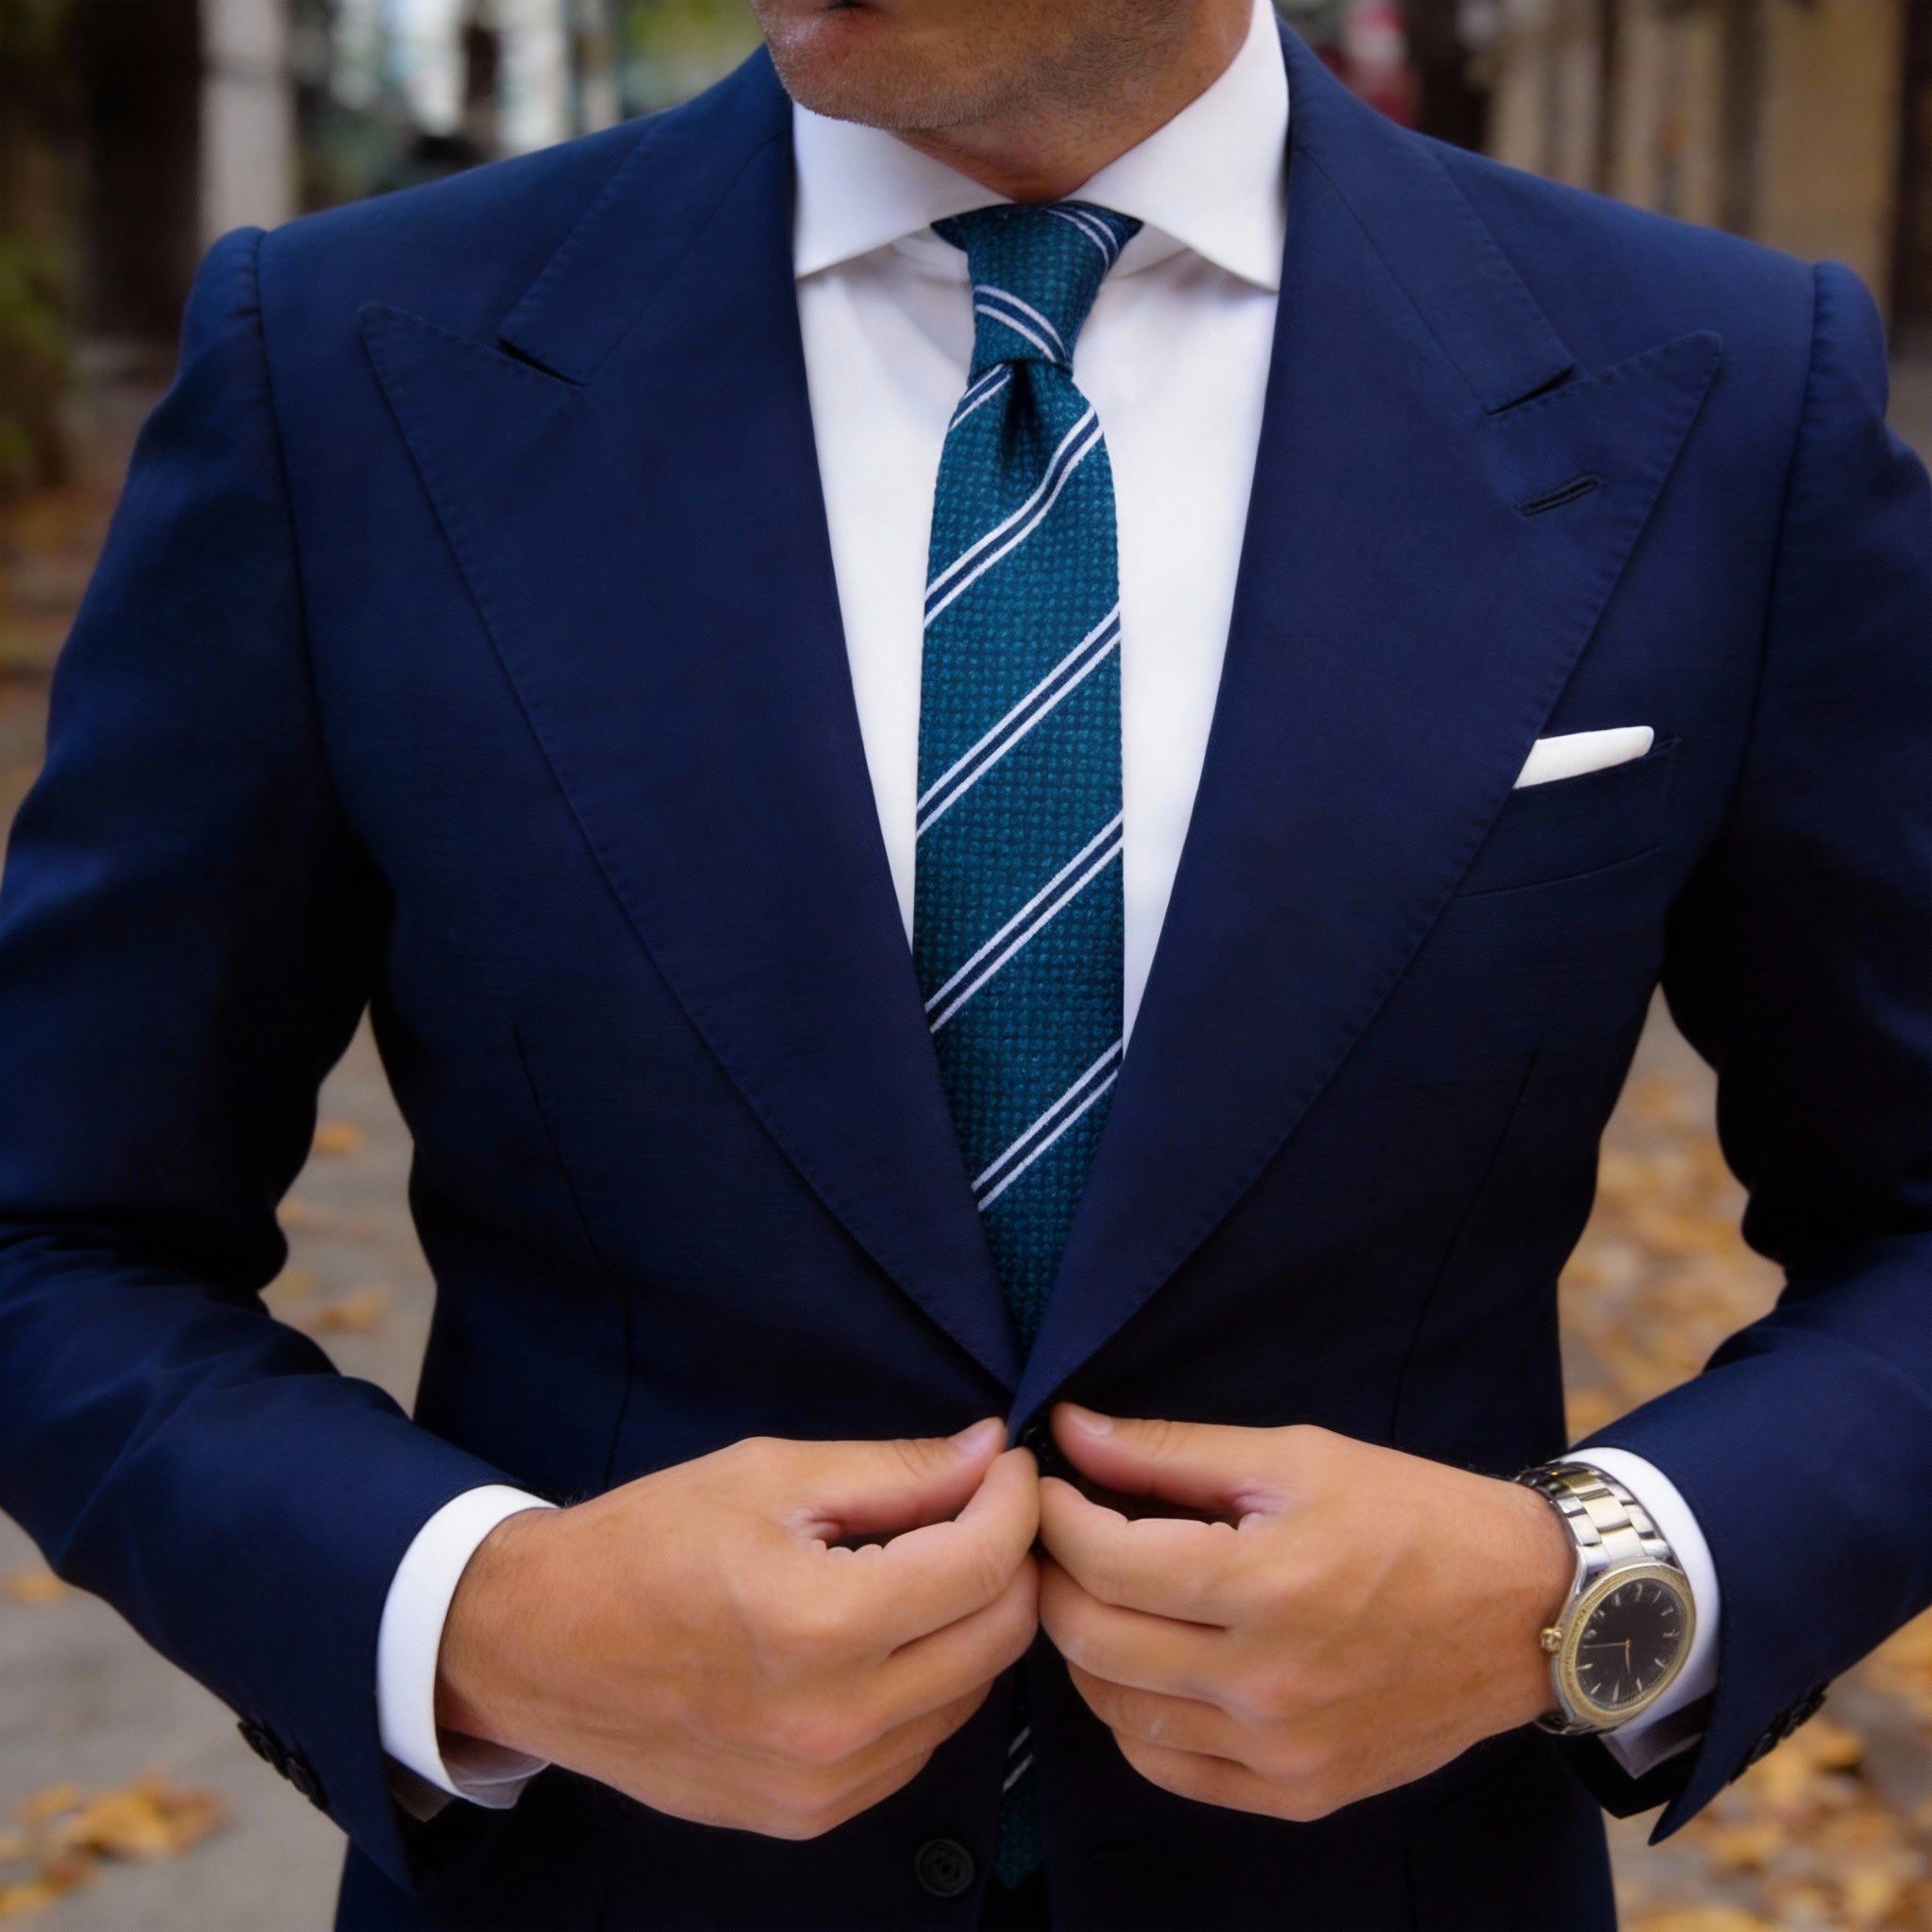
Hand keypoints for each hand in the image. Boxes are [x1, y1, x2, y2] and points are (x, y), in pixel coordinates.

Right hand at [437, 1420, 1038, 1837]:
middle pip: (997, 1638)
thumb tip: (991, 1452)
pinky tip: (890, 1631)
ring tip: (934, 1561)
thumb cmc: (644, 1543)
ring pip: (968, 1696)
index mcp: (821, 1625)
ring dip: (973, 1624)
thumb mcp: (770, 1475)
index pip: (983, 1564)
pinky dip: (929, 1682)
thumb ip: (896, 1470)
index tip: (1011, 1464)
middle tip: (986, 1505)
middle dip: (1012, 1560)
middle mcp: (834, 1723)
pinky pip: (917, 1744)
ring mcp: (823, 1785)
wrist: (536, 1647)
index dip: (1016, 1500)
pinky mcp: (809, 1817)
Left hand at [1035, 1406, 1572, 1821]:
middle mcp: (1270, 1685)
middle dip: (1054, 1577)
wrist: (1527, 1611)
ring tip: (1100, 1590)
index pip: (1105, 1562)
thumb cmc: (1414, 1515)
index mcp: (1271, 1586)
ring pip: (1115, 1711)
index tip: (1047, 1483)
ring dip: (1086, 1646)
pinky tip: (1148, 1659)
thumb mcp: (1295, 1456)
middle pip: (1093, 1641)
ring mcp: (1282, 1752)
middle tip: (1057, 1535)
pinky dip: (1133, 1714)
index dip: (1055, 1515)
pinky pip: (1166, 1765)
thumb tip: (1070, 1431)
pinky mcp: (1297, 1793)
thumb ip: (1171, 1451)